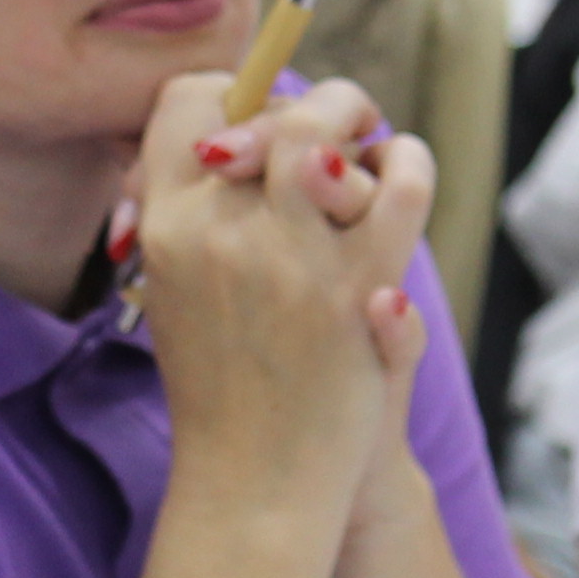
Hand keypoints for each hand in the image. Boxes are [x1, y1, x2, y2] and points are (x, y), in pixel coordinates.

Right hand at [130, 73, 432, 545]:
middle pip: (266, 109)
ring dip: (353, 119)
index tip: (258, 121)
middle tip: (328, 125)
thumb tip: (209, 140)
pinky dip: (411, 163)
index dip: (230, 96)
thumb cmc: (216, 383)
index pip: (186, 104)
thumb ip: (182, 215)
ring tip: (362, 140)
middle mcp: (221, 229)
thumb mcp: (171, 291)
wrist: (254, 481)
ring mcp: (292, 256)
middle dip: (305, 105)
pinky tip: (406, 168)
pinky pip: (401, 186)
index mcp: (166, 226)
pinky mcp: (358, 287)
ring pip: (324, 130)